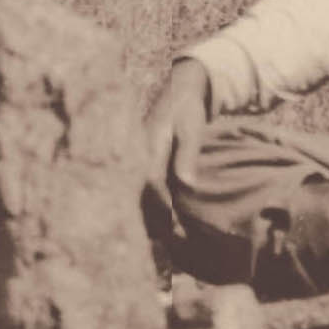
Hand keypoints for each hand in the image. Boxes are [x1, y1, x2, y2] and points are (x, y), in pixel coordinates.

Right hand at [141, 58, 211, 237]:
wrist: (177, 88)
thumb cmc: (187, 108)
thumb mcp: (192, 128)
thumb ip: (187, 155)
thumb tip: (186, 185)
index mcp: (148, 146)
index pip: (152, 183)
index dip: (164, 206)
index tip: (177, 226)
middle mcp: (137, 156)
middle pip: (141, 195)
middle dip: (158, 219)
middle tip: (179, 240)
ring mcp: (136, 160)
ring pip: (140, 196)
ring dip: (154, 217)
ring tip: (175, 238)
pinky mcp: (140, 164)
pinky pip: (142, 191)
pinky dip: (153, 207)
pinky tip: (165, 222)